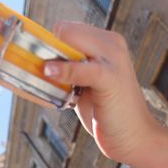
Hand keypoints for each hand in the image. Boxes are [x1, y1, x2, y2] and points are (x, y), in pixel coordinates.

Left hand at [46, 23, 159, 164]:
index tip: (35, 59)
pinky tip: (50, 72)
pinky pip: (80, 68)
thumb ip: (68, 72)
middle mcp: (111, 44)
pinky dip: (63, 70)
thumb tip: (38, 67)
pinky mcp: (110, 77)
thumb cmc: (108, 115)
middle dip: (45, 46)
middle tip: (32, 64)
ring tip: (40, 71)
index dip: (48, 43)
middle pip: (65, 30)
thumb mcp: (85, 87)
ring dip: (50, 54)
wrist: (135, 138)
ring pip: (70, 40)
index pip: (67, 29)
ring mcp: (113, 58)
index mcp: (106, 42)